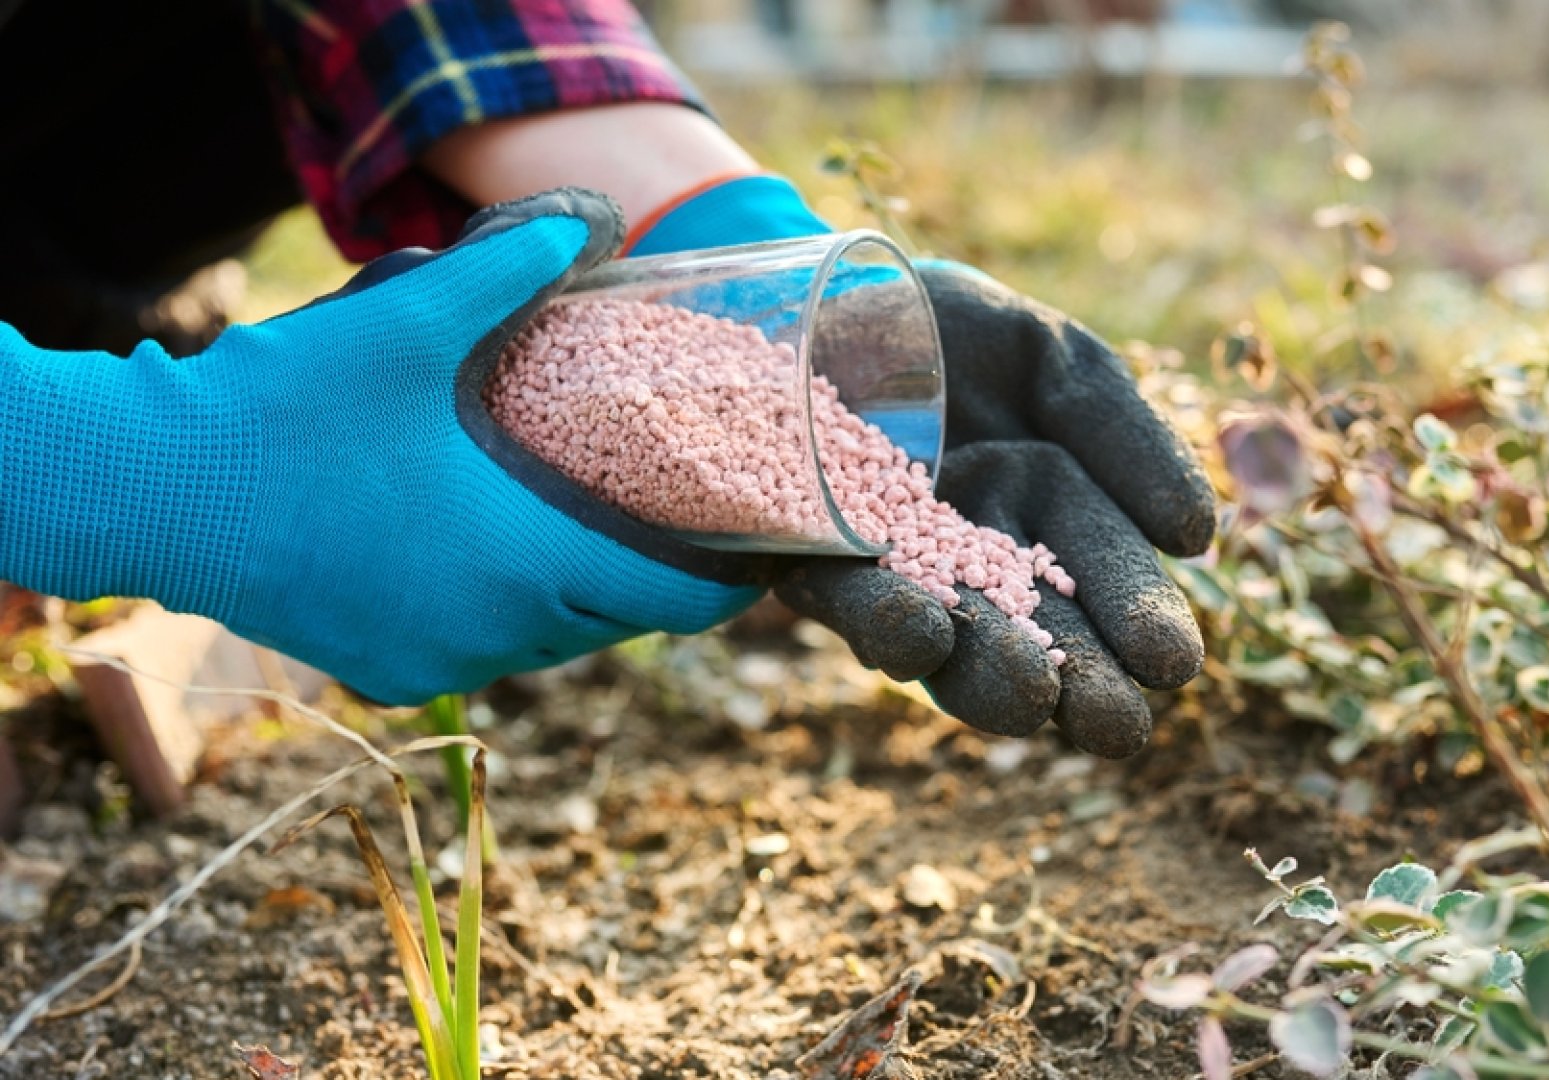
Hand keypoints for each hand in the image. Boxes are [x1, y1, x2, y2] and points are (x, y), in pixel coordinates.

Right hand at [0, 190, 767, 703]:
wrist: (150, 487)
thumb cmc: (285, 409)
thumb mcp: (406, 320)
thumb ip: (506, 269)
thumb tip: (586, 220)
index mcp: (523, 558)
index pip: (669, 600)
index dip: (729, 583)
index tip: (763, 557)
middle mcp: (494, 629)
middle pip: (616, 621)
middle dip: (654, 580)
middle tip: (678, 522)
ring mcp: (436, 659)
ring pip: (551, 640)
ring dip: (580, 596)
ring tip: (595, 531)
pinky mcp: (385, 667)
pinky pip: (484, 650)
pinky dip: (509, 612)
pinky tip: (499, 558)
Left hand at [632, 178, 1214, 755]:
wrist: (812, 291)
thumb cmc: (945, 329)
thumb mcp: (1051, 362)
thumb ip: (1121, 433)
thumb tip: (1196, 535)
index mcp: (1047, 517)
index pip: (1105, 580)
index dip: (1138, 622)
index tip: (1172, 665)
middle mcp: (973, 562)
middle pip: (1035, 634)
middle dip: (1077, 681)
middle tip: (1116, 726)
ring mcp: (892, 571)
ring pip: (948, 640)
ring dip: (989, 674)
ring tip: (1031, 696)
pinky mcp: (806, 561)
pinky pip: (847, 598)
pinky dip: (885, 621)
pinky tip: (923, 633)